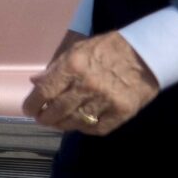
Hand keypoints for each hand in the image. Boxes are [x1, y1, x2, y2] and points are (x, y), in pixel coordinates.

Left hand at [25, 30, 160, 135]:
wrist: (147, 53)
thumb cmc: (107, 49)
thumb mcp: (77, 50)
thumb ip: (55, 68)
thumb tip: (34, 82)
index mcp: (73, 67)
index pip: (44, 92)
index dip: (32, 104)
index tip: (29, 109)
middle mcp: (87, 85)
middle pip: (57, 111)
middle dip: (45, 118)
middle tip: (42, 119)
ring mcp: (106, 100)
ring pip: (75, 122)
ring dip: (63, 124)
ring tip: (59, 122)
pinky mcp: (122, 112)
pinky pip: (97, 128)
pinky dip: (86, 128)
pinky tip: (81, 123)